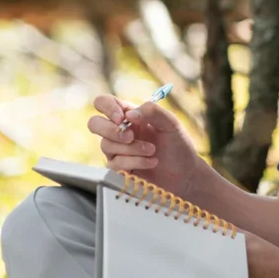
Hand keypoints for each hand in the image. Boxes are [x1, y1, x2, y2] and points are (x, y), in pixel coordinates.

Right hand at [88, 94, 207, 199]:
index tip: (122, 118)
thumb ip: (153, 112)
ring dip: (132, 148)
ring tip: (152, 151)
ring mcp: (117, 150)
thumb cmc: (178, 146)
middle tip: (130, 137)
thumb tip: (130, 114)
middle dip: (110, 130)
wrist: (184, 174)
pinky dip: (135, 162)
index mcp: (130, 115)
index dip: (107, 107)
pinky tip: (151, 162)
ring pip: (106, 145)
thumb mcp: (171, 124)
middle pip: (94, 123)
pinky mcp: (118, 169)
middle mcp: (120, 131)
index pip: (104, 103)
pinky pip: (115, 163)